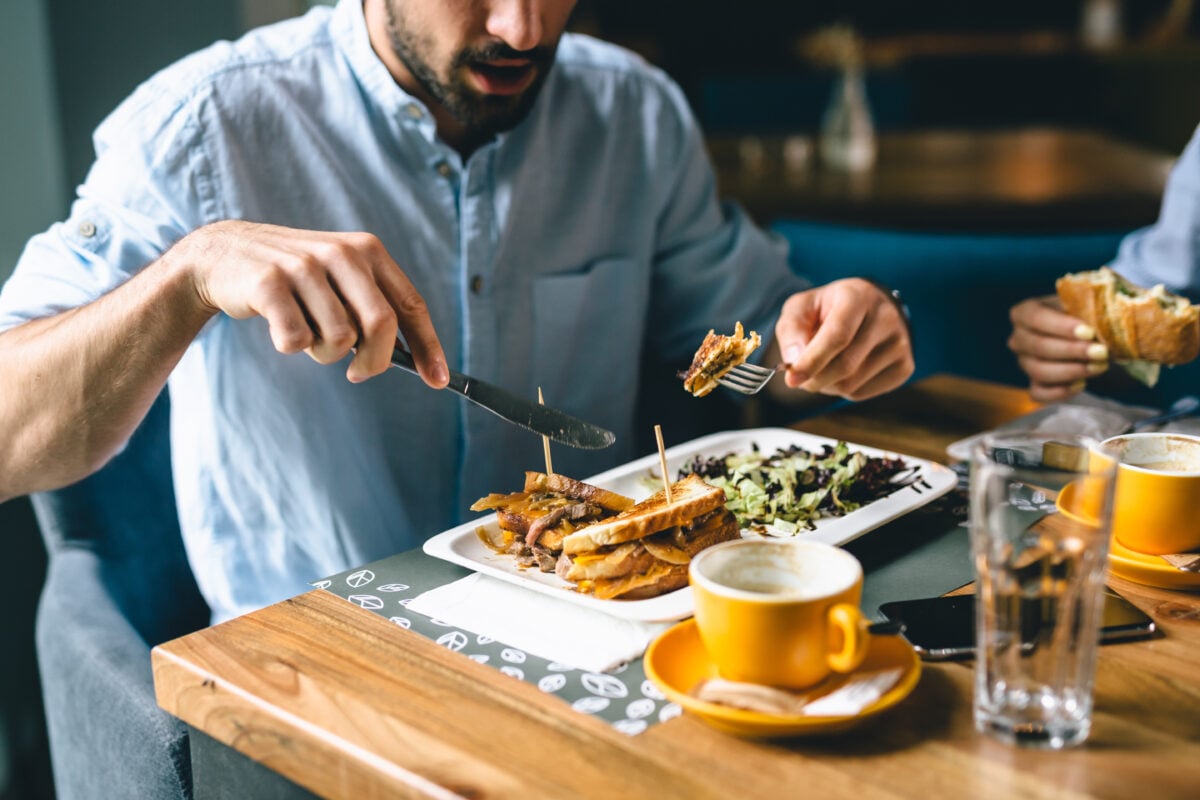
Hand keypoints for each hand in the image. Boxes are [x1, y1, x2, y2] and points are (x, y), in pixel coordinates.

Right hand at [179, 220, 447, 385]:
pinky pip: (296, 340)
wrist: (222, 254)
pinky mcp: (268, 282)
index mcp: (368, 251)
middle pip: (381, 326)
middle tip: (356, 373)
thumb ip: (375, 309)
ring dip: (323, 354)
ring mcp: (304, 265)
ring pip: (338, 339)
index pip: (410, 305)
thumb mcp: (341, 281)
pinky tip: (279, 328)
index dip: (427, 346)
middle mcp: (341, 252)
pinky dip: (290, 347)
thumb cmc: (294, 281)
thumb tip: (418, 361)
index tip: (438, 381)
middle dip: (374, 362)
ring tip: (307, 334)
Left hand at [773, 278, 913, 399]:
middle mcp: (886, 318)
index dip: (812, 361)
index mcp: (859, 296)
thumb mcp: (801, 308)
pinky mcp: (905, 367)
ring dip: (826, 385)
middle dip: (814, 379)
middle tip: (798, 378)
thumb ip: (791, 329)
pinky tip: (842, 372)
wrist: (866, 309)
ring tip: (822, 367)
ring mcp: (900, 344)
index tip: (791, 379)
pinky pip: (862, 393)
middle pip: (845, 365)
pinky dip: (842, 390)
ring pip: (851, 384)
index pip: (838, 336)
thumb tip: (794, 361)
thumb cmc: (827, 309)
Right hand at [1008, 295, 1107, 401]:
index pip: (1035, 318)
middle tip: (1101, 352)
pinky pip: (1039, 393)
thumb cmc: (1084, 317)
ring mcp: (1024, 363)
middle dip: (1072, 351)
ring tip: (1099, 366)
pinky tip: (1081, 383)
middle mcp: (1018, 338)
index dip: (1061, 326)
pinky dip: (1061, 392)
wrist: (1088, 336)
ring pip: (1039, 371)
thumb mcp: (1085, 306)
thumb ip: (1087, 310)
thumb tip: (1102, 323)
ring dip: (1072, 371)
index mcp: (1024, 313)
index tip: (1089, 332)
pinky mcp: (1034, 383)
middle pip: (1038, 346)